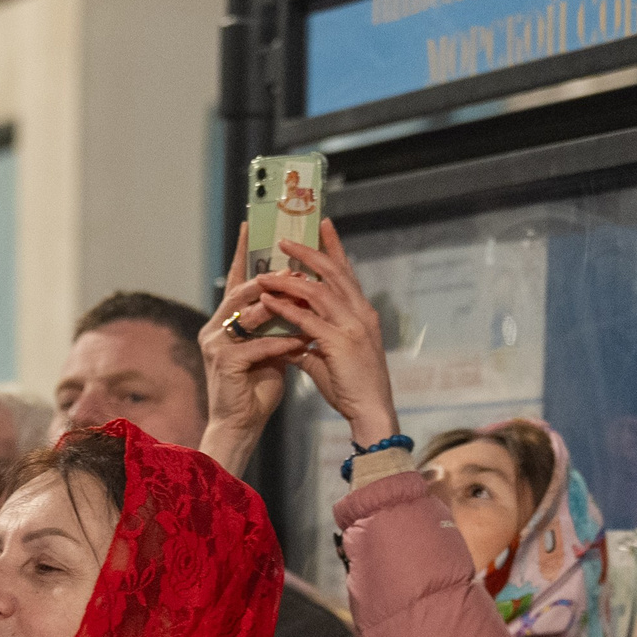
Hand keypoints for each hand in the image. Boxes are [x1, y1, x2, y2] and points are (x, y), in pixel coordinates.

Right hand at [198, 222, 310, 475]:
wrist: (241, 425)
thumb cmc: (257, 387)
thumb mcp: (271, 348)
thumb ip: (277, 324)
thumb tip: (299, 297)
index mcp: (225, 320)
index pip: (235, 279)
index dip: (243, 252)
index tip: (253, 224)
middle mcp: (215, 327)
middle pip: (242, 290)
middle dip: (270, 276)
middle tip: (295, 264)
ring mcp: (216, 344)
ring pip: (249, 312)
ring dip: (279, 305)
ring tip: (303, 296)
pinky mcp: (225, 363)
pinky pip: (258, 345)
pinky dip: (281, 342)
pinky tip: (299, 342)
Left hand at [257, 220, 399, 447]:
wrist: (370, 411)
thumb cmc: (352, 388)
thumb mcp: (330, 359)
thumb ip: (311, 345)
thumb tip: (291, 342)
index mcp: (362, 313)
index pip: (346, 273)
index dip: (334, 248)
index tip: (322, 226)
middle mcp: (360, 313)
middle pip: (333, 272)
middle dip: (309, 252)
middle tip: (285, 239)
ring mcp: (352, 326)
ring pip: (317, 291)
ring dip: (289, 280)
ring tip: (265, 272)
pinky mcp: (339, 342)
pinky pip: (308, 319)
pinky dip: (286, 308)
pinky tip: (268, 301)